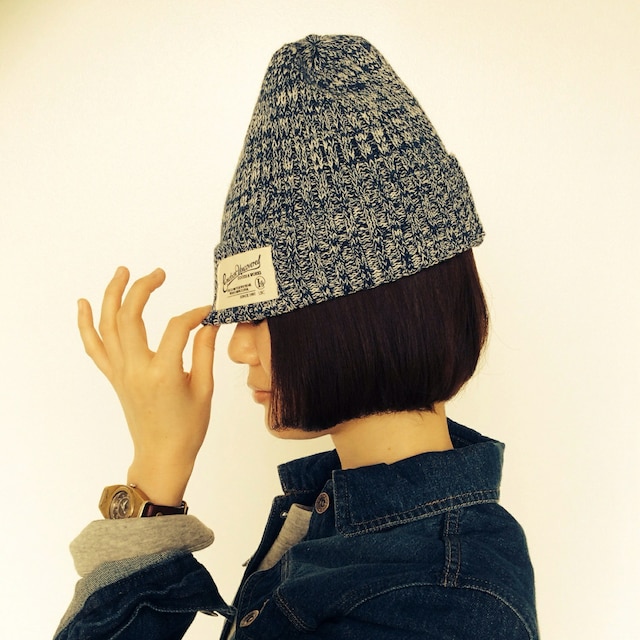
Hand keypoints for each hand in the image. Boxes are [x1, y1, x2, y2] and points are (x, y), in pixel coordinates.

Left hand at [77, 267, 218, 505]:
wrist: (161, 455)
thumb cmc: (187, 428)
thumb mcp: (204, 389)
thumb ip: (205, 351)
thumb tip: (209, 323)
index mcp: (163, 374)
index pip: (178, 327)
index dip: (195, 314)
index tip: (209, 312)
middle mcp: (136, 369)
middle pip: (129, 316)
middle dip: (142, 288)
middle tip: (158, 273)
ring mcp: (120, 372)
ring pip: (107, 325)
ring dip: (111, 295)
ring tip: (122, 272)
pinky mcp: (114, 377)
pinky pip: (94, 346)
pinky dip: (85, 324)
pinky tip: (84, 303)